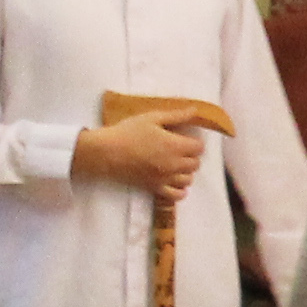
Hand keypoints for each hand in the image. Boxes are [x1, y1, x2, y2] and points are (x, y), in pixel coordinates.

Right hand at [74, 114, 206, 196]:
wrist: (107, 152)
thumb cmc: (128, 132)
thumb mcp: (153, 118)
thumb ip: (176, 116)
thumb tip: (195, 111)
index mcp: (175, 146)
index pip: (199, 147)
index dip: (194, 142)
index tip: (185, 138)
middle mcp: (174, 164)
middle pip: (195, 164)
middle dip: (191, 156)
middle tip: (179, 149)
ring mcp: (165, 178)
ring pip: (188, 180)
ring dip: (186, 172)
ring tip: (175, 164)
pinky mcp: (155, 188)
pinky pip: (177, 195)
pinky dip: (179, 190)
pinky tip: (173, 181)